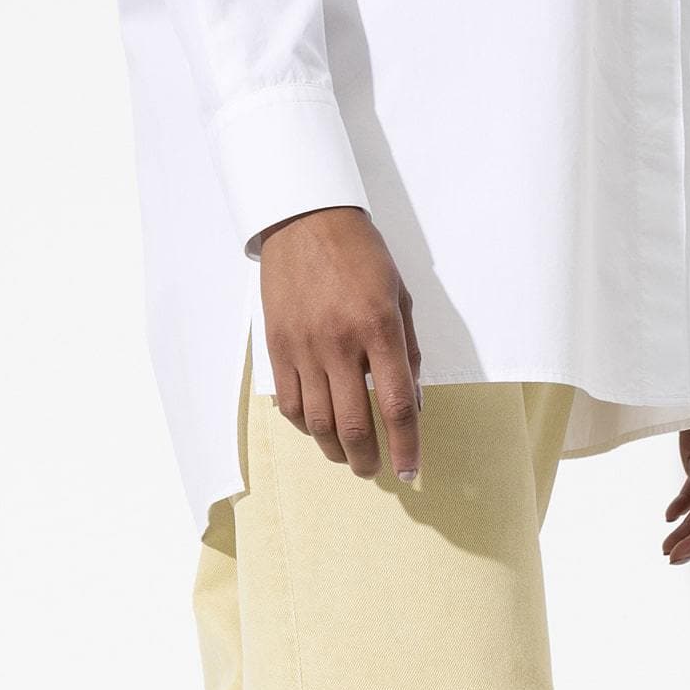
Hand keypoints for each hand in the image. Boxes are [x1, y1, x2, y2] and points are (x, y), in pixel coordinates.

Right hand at [260, 207, 421, 481]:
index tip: (409, 470)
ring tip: (348, 456)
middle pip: (354, 426)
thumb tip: (412, 404)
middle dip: (367, 460)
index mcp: (379, 328)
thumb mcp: (399, 296)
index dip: (406, 447)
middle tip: (374, 469)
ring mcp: (304, 347)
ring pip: (318, 424)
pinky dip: (306, 426)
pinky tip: (319, 427)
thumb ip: (407, 352)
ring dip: (336, 450)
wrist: (305, 219)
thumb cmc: (360, 255)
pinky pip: (291, 404)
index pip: (397, 406)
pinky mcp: (278, 347)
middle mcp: (340, 343)